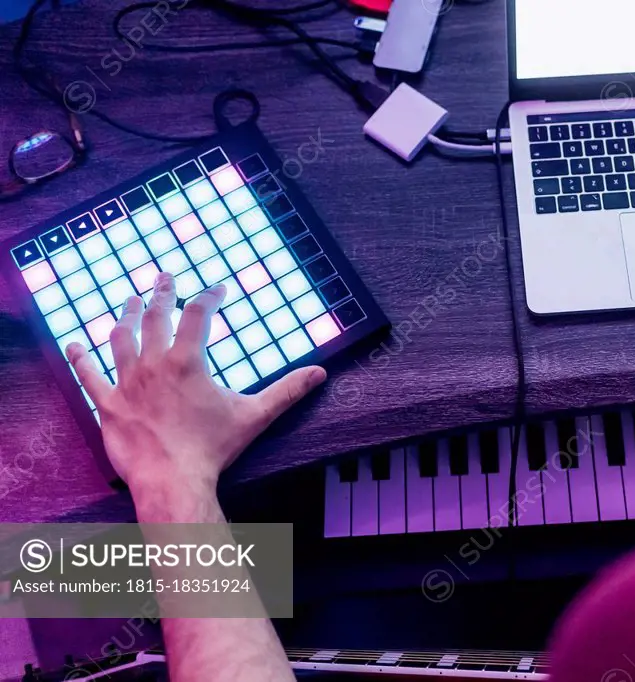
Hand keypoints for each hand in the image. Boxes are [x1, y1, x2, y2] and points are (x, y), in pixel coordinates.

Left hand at [66, 272, 325, 494]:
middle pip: (156, 318)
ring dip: (126, 316)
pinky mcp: (108, 405)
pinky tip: (74, 344)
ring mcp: (127, 383)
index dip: (209, 297)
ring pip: (121, 339)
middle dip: (162, 294)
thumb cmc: (214, 447)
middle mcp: (153, 364)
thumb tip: (319, 374)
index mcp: (188, 361)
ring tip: (130, 301)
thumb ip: (288, 391)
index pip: (197, 314)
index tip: (217, 289)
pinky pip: (89, 377)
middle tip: (164, 277)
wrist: (174, 479)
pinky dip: (80, 359)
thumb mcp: (255, 415)